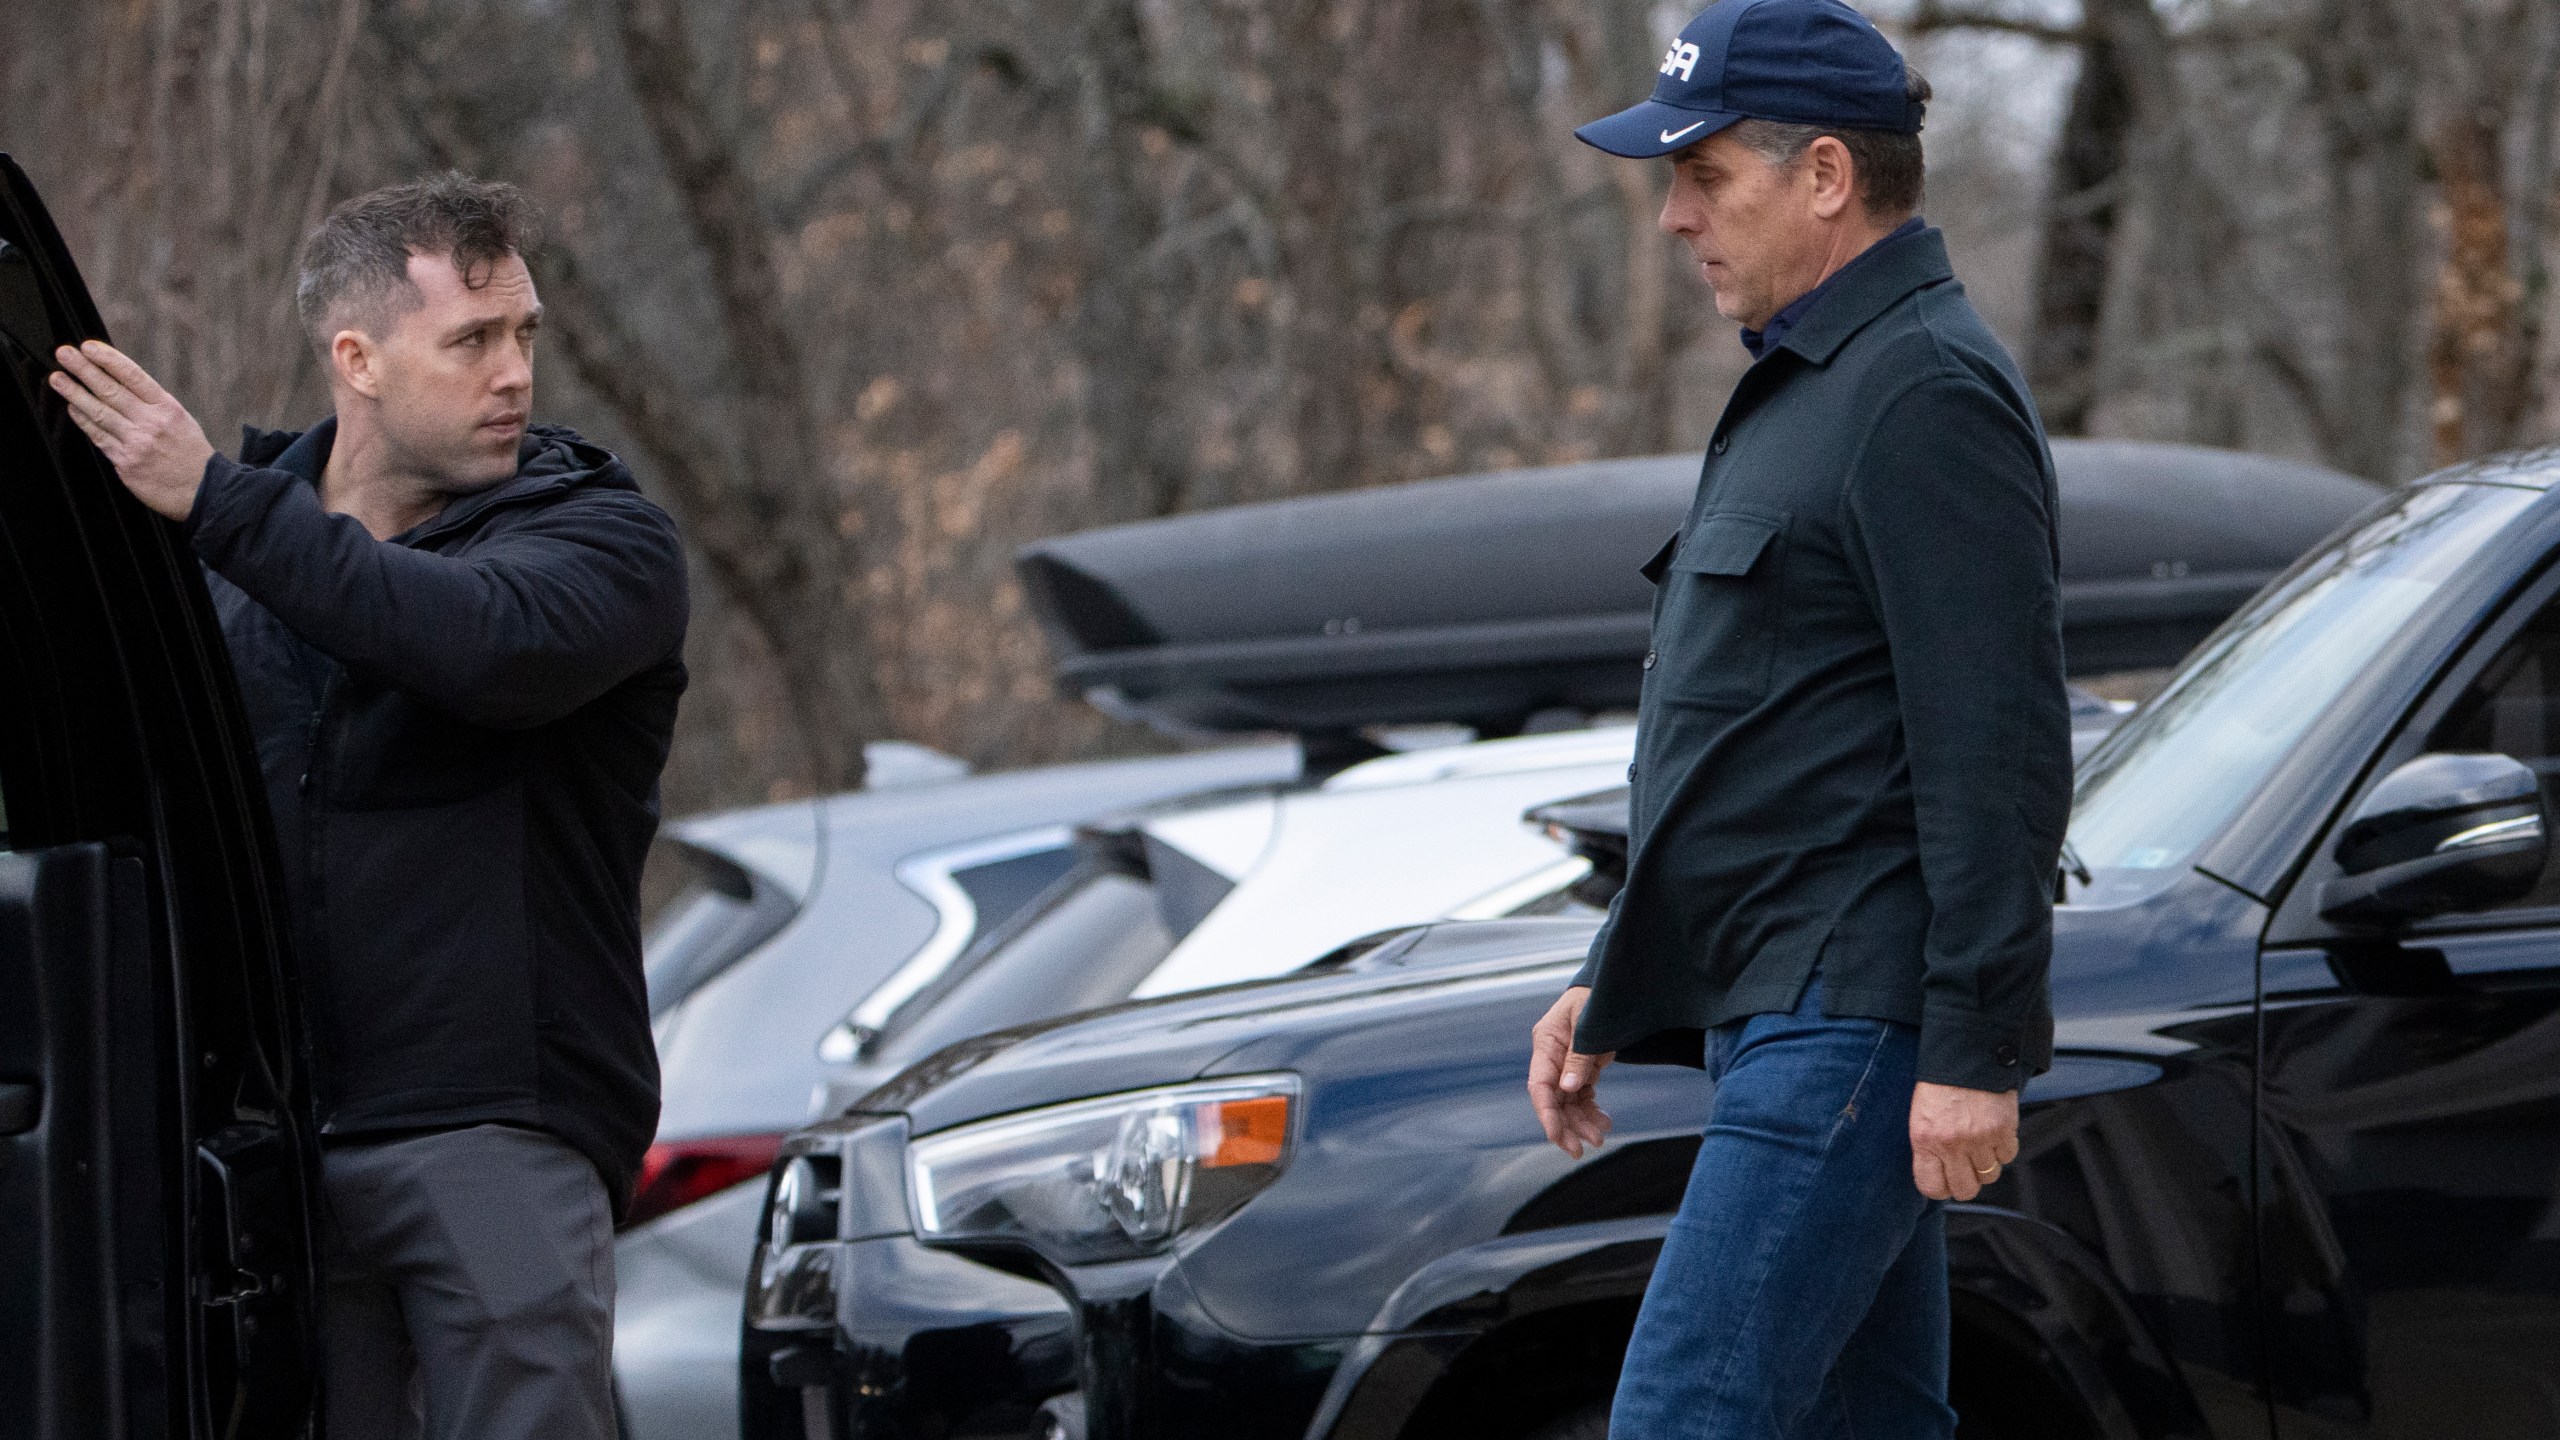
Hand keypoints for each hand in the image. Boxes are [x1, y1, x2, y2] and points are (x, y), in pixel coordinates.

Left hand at [49, 341, 213, 521]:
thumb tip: (119, 383)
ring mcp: (136, 443)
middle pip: (110, 391)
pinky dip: (83, 421)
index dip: (108, 359)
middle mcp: (151, 423)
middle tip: (64, 354)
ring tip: (58, 378)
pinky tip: (72, 408)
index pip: (133, 377)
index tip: (88, 347)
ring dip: (74, 393)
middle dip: (84, 370)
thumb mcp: (181, 420)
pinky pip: (98, 437)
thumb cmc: (191, 453)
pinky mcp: (125, 463)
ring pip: (98, 413)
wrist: (205, 491)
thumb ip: (152, 404)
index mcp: (167, 408)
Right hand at [1528, 985, 1615, 1158]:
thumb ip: (1579, 1056)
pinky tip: (1604, 1122)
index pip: (1540, 1085)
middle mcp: (1551, 1056)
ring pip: (1567, 1103)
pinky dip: (1591, 1111)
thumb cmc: (1599, 998)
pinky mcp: (1580, 1068)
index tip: (1557, 1136)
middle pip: (1552, 1100)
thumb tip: (1567, 1089)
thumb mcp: (1591, 1024)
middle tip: (1582, 1150)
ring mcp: (1565, 1064)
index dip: (1547, 1113)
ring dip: (1581, 1123)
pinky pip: (1582, 1096)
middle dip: (1565, 1127)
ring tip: (1599, 1138)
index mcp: (1546, 1042)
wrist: (1614, 987)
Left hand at [1909, 1080, 2018, 1201]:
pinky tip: (1993, 1132)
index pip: (1931, 1187)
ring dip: (1986, 1164)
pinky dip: (2003, 1148)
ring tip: (1979, 1143)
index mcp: (1924, 1140)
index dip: (1940, 1187)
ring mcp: (1979, 1139)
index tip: (1944, 1181)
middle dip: (1966, 1182)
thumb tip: (1939, 1175)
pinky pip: (2007, 1157)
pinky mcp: (2003, 1131)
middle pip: (1965, 1189)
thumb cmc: (1940, 1083)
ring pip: (1989, 1176)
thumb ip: (1928, 1147)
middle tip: (1966, 1168)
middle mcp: (1951, 1144)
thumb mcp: (1921, 1116)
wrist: (1965, 1053)